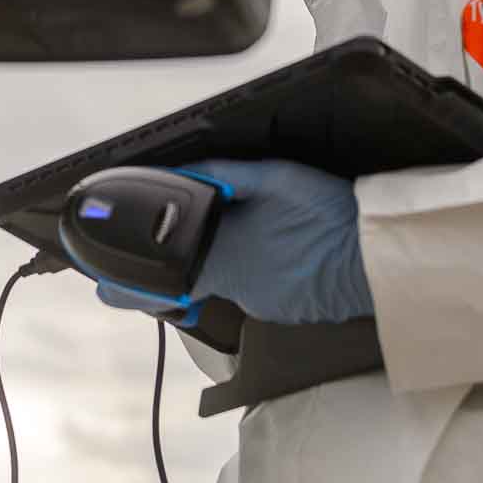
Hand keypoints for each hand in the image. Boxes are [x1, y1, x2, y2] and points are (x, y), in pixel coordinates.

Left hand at [93, 159, 373, 325]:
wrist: (381, 256)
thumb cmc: (331, 213)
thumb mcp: (279, 177)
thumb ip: (229, 176)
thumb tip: (191, 170)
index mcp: (226, 257)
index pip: (163, 280)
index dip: (127, 288)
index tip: (102, 288)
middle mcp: (239, 288)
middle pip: (203, 272)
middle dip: (205, 250)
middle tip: (237, 227)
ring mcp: (264, 304)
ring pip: (236, 278)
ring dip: (244, 257)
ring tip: (279, 231)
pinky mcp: (288, 312)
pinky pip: (265, 289)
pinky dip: (270, 270)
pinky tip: (293, 250)